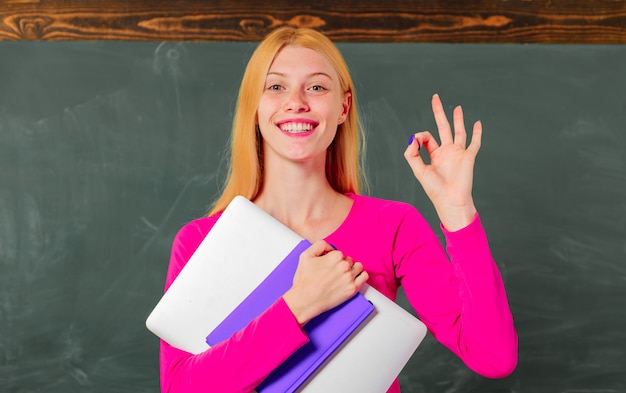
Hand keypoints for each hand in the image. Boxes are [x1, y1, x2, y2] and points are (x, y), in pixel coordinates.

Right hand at [283, 240, 368, 325]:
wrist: (305, 300)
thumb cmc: (305, 281)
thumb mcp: (306, 256)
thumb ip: (319, 245)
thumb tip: (330, 247)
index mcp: (335, 256)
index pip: (340, 253)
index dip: (333, 259)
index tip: (328, 265)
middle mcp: (344, 266)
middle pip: (349, 260)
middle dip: (342, 264)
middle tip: (333, 272)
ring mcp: (349, 278)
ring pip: (358, 267)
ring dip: (352, 269)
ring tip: (343, 275)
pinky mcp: (352, 289)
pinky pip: (364, 277)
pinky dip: (360, 276)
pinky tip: (353, 278)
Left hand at [404, 94, 480, 230]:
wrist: (451, 200)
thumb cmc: (435, 190)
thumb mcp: (418, 170)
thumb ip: (412, 154)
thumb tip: (412, 137)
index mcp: (434, 155)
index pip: (426, 138)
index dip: (420, 137)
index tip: (417, 143)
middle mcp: (446, 152)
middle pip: (442, 127)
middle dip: (438, 112)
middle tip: (435, 97)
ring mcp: (458, 153)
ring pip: (458, 131)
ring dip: (458, 119)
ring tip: (457, 107)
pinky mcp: (469, 156)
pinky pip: (475, 142)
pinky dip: (477, 133)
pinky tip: (477, 123)